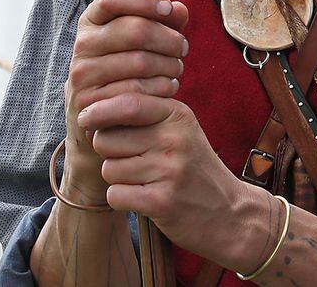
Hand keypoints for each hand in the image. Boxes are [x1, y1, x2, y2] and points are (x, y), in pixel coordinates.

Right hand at [62, 0, 189, 202]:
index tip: (169, 10)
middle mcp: (82, 45)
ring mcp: (83, 75)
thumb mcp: (139, 44)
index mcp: (92, 22)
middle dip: (169, 38)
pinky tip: (168, 89)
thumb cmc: (126, 73)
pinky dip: (162, 89)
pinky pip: (137, 92)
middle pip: (136, 29)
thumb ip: (162, 22)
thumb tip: (179, 9)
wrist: (100, 123)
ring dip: (170, 65)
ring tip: (176, 70)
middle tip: (183, 48)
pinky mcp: (91, 103)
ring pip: (141, 62)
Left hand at [78, 87, 268, 264]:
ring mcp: (169, 171)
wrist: (230, 213)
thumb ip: (146, 114)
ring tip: (144, 181)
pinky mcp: (161, 202)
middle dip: (109, 152)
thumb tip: (93, 106)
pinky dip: (122, 199)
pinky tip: (144, 199)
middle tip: (133, 161)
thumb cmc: (195, 169)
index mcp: (178, 116)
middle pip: (107, 139)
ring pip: (109, 169)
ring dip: (118, 179)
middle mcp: (174, 139)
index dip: (99, 110)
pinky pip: (115, 195)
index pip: (127, 102)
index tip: (87, 118)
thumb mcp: (182, 130)